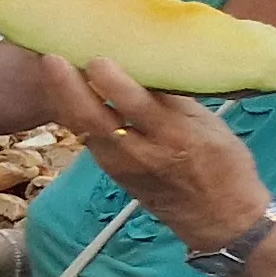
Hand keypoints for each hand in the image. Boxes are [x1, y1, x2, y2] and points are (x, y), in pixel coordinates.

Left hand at [32, 53, 268, 248]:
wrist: (217, 218)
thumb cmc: (224, 166)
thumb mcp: (212, 127)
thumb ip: (176, 101)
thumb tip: (146, 67)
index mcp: (175, 137)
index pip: (136, 106)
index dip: (113, 82)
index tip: (97, 58)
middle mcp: (141, 153)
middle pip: (93, 119)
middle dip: (68, 88)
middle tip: (51, 58)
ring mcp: (120, 165)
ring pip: (82, 129)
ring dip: (62, 98)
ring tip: (51, 67)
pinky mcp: (110, 171)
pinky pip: (86, 138)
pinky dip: (73, 113)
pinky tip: (65, 92)